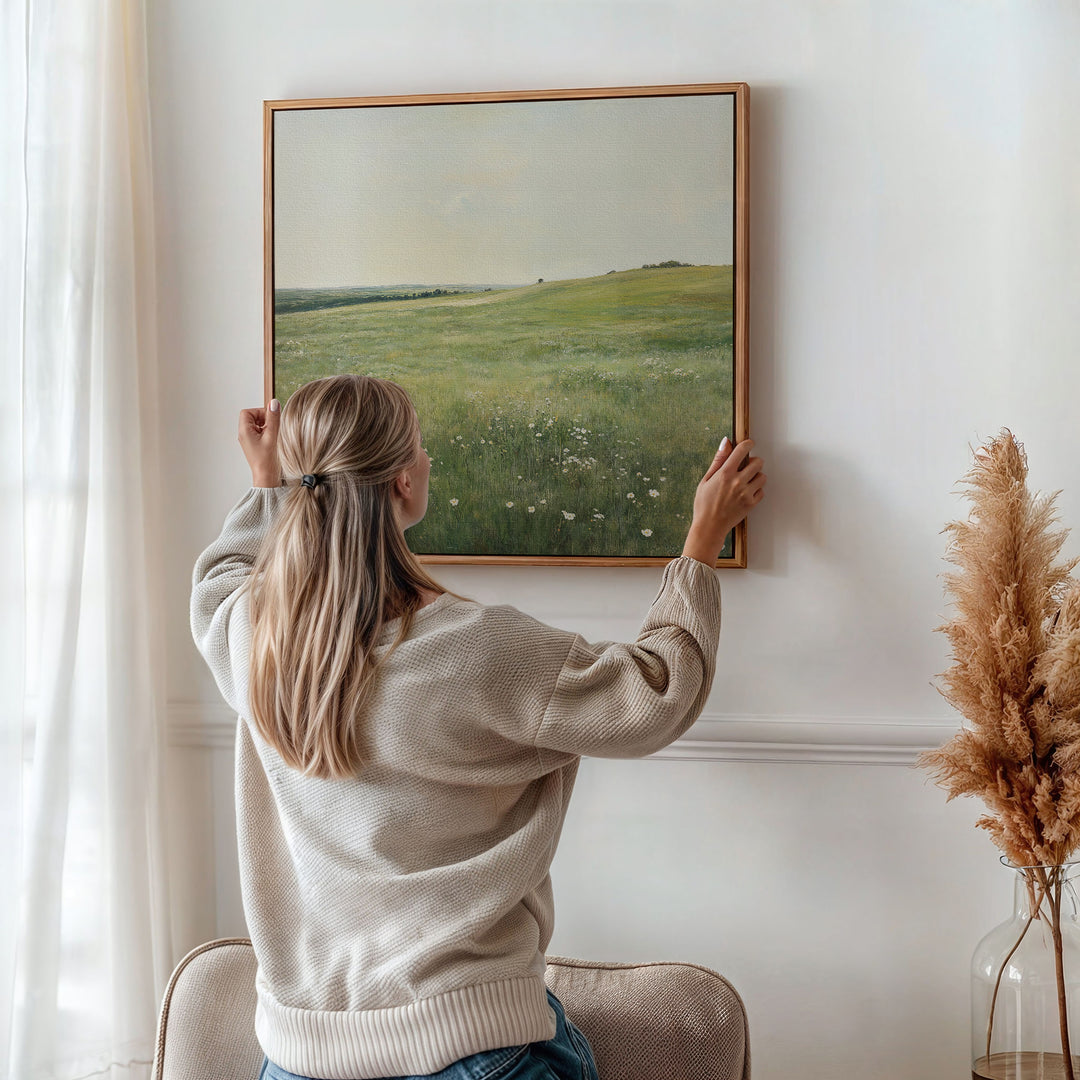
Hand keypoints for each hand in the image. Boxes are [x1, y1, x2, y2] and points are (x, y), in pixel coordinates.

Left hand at [238, 399, 280, 486]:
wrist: (266, 477)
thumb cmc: (267, 461)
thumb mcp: (272, 436)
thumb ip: (273, 418)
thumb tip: (274, 403)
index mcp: (244, 431)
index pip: (247, 412)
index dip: (259, 412)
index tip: (270, 418)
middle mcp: (244, 435)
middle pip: (252, 417)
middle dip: (264, 419)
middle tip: (273, 427)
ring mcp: (249, 440)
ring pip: (256, 425)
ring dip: (266, 426)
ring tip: (273, 436)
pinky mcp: (254, 445)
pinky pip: (259, 433)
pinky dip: (267, 433)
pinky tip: (272, 441)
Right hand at [682, 437, 765, 564]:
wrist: (709, 526)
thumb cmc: (704, 503)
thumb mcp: (706, 479)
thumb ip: (718, 460)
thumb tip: (726, 442)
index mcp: (725, 473)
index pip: (742, 450)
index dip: (748, 444)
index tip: (749, 444)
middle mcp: (737, 482)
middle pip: (758, 462)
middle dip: (754, 462)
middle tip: (747, 467)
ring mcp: (746, 493)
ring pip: (762, 476)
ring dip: (757, 476)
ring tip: (747, 481)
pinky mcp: (751, 504)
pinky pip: (762, 491)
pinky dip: (756, 490)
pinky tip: (747, 493)